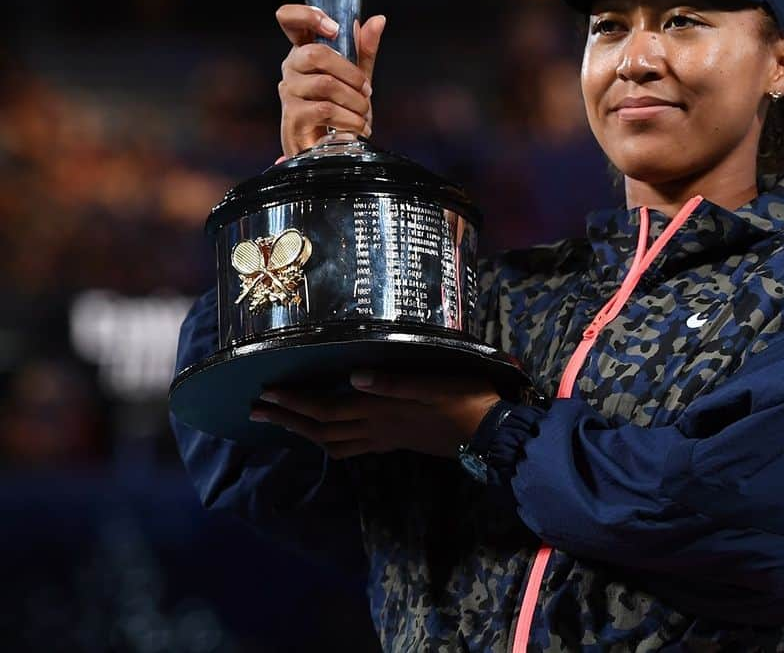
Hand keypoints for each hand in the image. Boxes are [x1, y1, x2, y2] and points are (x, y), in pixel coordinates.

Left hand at [249, 370, 501, 459]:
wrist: (487, 431)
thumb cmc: (463, 397)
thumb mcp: (432, 382)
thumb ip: (392, 382)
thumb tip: (353, 376)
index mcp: (378, 410)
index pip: (325, 408)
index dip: (293, 403)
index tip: (265, 393)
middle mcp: (374, 427)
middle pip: (319, 429)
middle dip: (286, 420)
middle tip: (255, 411)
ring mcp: (383, 438)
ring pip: (331, 442)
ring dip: (302, 433)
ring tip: (282, 423)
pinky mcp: (393, 441)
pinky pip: (350, 448)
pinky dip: (329, 442)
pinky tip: (328, 435)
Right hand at [275, 4, 386, 155]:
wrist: (331, 150)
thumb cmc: (339, 109)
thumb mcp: (356, 77)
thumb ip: (364, 49)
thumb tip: (378, 20)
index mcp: (304, 51)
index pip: (289, 20)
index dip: (307, 15)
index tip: (333, 28)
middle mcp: (291, 68)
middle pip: (315, 54)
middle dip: (350, 72)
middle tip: (366, 89)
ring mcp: (289, 92)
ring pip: (325, 84)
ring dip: (354, 100)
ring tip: (363, 112)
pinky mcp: (292, 118)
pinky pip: (325, 109)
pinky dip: (350, 119)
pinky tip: (357, 126)